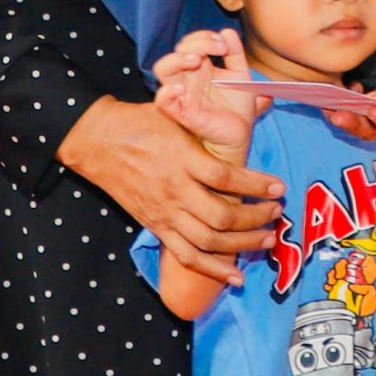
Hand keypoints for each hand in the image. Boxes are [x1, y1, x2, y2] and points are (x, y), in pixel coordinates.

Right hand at [62, 96, 287, 289]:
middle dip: (256, 218)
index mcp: (181, 158)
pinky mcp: (156, 226)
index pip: (226, 178)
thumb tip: (256, 98)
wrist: (98, 142)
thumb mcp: (176, 111)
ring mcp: (165, 211)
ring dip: (243, 244)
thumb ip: (209, 115)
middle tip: (276, 213)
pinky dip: (212, 269)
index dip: (255, 185)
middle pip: (222, 215)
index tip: (278, 187)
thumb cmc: (141, 122)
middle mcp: (174, 189)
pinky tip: (235, 277)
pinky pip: (187, 256)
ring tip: (267, 239)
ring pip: (209, 240)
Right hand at [151, 28, 265, 160]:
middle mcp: (188, 78)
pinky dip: (167, 92)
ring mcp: (182, 94)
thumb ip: (235, 53)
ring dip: (177, 59)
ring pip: (163, 69)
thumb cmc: (237, 106)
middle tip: (217, 48)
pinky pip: (163, 101)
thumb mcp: (241, 75)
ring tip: (196, 60)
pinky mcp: (181, 113)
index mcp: (201, 67)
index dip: (204, 37)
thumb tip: (228, 31)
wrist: (240, 134)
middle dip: (195, 43)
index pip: (191, 42)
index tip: (224, 43)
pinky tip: (181, 88)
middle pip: (177, 51)